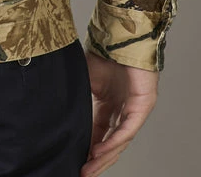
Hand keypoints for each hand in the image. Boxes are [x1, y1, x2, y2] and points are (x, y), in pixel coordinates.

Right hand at [80, 49, 158, 175]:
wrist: (120, 37)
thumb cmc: (104, 53)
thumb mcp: (85, 80)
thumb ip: (78, 97)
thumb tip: (57, 108)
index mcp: (109, 105)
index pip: (99, 133)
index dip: (88, 148)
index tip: (76, 161)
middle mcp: (122, 111)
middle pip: (110, 143)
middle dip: (96, 160)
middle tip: (82, 173)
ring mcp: (133, 110)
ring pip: (119, 141)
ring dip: (103, 156)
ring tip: (89, 168)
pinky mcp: (143, 106)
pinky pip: (127, 129)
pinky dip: (113, 141)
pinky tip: (100, 150)